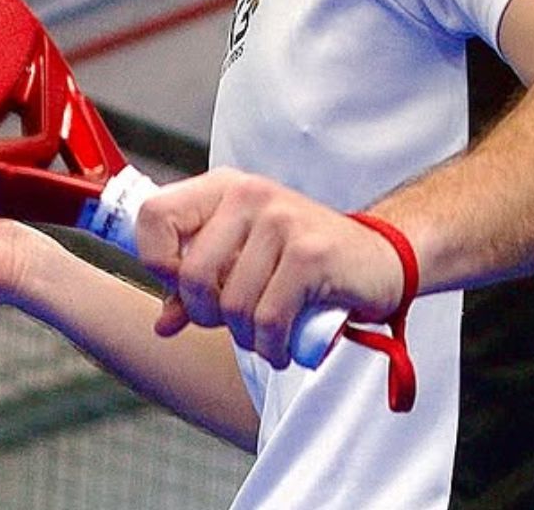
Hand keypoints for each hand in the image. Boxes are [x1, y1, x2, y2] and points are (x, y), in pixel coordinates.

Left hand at [133, 168, 404, 366]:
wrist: (380, 258)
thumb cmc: (306, 262)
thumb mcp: (245, 262)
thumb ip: (198, 287)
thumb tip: (162, 323)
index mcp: (224, 188)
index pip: (153, 215)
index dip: (157, 262)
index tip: (183, 287)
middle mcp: (250, 195)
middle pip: (190, 273)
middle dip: (207, 314)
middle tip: (235, 321)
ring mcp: (282, 220)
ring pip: (231, 305)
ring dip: (247, 337)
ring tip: (268, 333)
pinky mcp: (310, 254)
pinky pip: (267, 319)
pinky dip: (271, 347)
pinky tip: (283, 345)